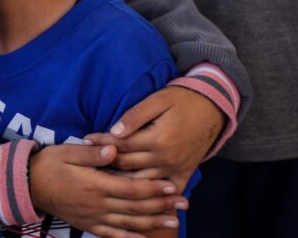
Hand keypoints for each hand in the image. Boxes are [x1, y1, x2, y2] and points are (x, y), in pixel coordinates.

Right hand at [29, 144, 184, 237]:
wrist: (28, 185)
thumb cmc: (50, 164)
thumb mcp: (68, 152)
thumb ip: (92, 153)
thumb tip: (114, 150)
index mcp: (95, 184)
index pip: (131, 188)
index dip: (153, 188)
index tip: (171, 185)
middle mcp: (98, 205)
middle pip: (136, 207)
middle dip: (162, 205)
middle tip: (184, 202)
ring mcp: (94, 217)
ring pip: (129, 222)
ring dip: (153, 222)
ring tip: (174, 222)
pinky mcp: (89, 225)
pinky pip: (113, 235)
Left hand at [84, 87, 223, 190]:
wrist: (212, 108)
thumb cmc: (181, 100)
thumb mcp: (157, 100)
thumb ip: (135, 116)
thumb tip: (113, 131)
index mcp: (157, 139)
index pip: (121, 144)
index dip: (101, 142)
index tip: (84, 141)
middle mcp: (166, 158)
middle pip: (127, 165)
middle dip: (105, 162)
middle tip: (86, 161)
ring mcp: (175, 169)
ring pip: (141, 182)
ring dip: (121, 181)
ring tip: (100, 179)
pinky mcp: (184, 174)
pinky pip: (165, 191)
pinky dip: (150, 196)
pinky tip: (134, 197)